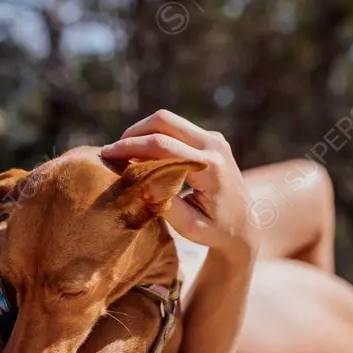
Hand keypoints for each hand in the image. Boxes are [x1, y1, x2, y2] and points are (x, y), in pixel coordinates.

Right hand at [101, 110, 257, 256]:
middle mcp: (215, 146)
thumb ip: (164, 203)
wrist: (244, 226)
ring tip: (125, 154)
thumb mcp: (189, 226)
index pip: (163, 147)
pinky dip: (155, 137)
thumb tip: (136, 183)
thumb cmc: (215, 231)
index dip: (131, 147)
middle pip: (164, 121)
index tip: (107, 154)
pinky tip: (142, 155)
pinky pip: (176, 129)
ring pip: (168, 121)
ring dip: (142, 133)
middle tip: (113, 151)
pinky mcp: (211, 138)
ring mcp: (214, 138)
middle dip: (133, 133)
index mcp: (211, 169)